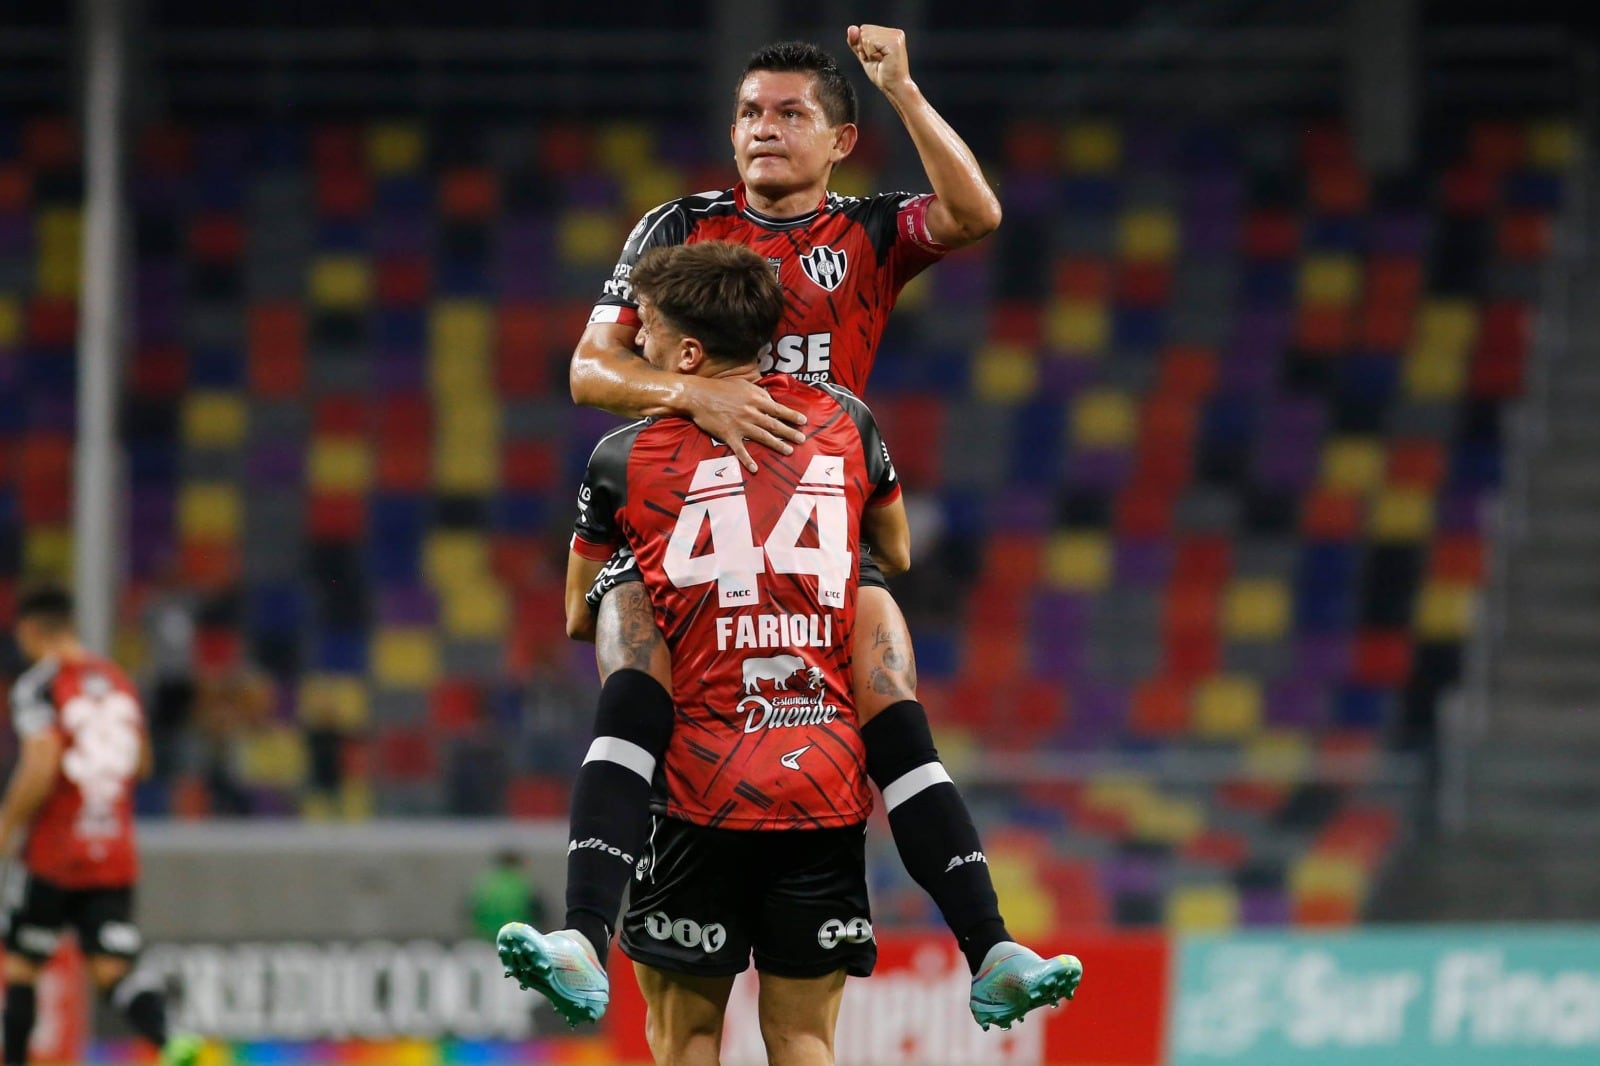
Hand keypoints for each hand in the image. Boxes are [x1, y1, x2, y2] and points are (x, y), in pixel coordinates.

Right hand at [682, 376, 805, 471]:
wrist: (697, 395)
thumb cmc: (719, 387)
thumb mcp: (742, 384)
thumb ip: (758, 392)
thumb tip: (770, 400)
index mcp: (755, 399)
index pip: (778, 409)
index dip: (792, 415)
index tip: (803, 421)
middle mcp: (750, 412)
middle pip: (774, 424)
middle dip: (790, 432)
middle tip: (802, 439)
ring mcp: (740, 424)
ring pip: (763, 436)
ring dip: (777, 445)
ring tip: (789, 451)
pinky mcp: (728, 434)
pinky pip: (740, 450)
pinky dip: (747, 460)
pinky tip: (755, 468)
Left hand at [847, 24, 912, 94]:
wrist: (894, 88)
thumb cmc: (881, 75)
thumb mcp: (864, 56)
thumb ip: (856, 42)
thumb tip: (851, 28)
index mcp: (890, 33)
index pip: (864, 29)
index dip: (863, 46)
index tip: (875, 58)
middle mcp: (895, 32)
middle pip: (864, 31)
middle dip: (865, 49)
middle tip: (878, 60)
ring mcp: (896, 36)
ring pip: (866, 36)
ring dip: (868, 52)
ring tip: (881, 61)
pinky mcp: (894, 42)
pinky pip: (870, 42)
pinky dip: (871, 54)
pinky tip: (882, 60)